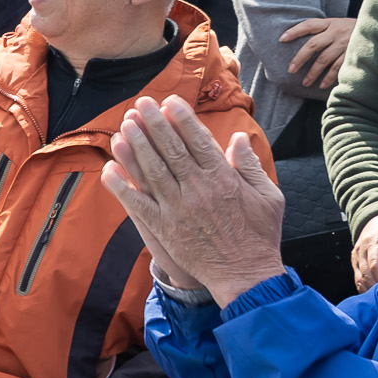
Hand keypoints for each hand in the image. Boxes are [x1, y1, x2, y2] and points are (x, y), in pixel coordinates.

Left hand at [100, 96, 287, 307]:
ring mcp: (179, 209)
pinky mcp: (165, 229)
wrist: (246, 276)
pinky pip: (138, 205)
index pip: (198, 140)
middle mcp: (199, 189)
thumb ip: (251, 165)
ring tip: (124, 125)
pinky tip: (109, 169)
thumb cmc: (261, 235)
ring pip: (153, 171)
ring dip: (136, 147)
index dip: (181, 119)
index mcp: (224, 178)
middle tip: (140, 103)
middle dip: (154, 123)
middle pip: (172, 149)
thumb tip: (238, 138)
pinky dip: (122, 187)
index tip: (169, 102)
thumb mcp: (269, 196)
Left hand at [279, 17, 356, 91]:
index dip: (294, 31)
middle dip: (300, 58)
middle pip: (313, 45)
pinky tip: (321, 85)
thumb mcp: (338, 24)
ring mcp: (344, 43)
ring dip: (313, 73)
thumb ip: (323, 31)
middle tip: (291, 70)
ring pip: (324, 59)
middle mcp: (336, 32)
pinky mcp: (352, 54)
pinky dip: (328, 77)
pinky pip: (338, 67)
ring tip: (304, 83)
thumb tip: (302, 43)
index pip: (308, 25)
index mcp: (330, 23)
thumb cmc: (352, 29)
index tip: (281, 39)